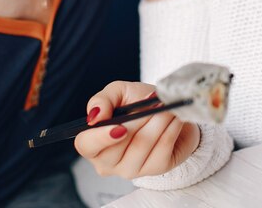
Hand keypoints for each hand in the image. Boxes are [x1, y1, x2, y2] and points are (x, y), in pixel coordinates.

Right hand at [74, 81, 200, 178]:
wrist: (163, 109)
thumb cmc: (136, 103)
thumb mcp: (117, 93)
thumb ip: (101, 100)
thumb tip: (96, 116)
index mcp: (92, 143)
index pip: (87, 146)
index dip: (102, 137)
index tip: (120, 126)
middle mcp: (108, 162)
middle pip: (121, 145)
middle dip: (140, 118)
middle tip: (153, 102)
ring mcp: (131, 169)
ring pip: (144, 144)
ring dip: (159, 120)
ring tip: (165, 106)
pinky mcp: (156, 169)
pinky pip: (163, 149)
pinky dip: (171, 129)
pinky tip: (174, 119)